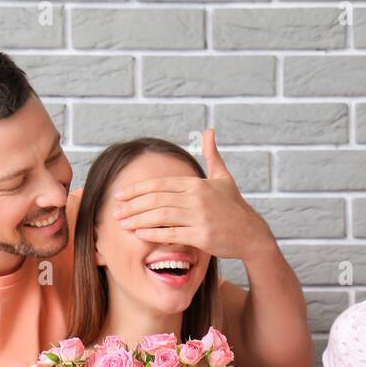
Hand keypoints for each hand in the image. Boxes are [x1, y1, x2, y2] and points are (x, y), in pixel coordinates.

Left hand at [111, 129, 272, 260]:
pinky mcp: (202, 236)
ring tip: (121, 223)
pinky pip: (172, 234)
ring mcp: (200, 217)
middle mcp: (197, 198)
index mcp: (197, 183)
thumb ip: (212, 155)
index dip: (137, 189)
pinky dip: (153, 234)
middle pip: (156, 199)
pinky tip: (139, 234)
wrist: (251, 233)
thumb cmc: (234, 206)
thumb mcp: (223, 177)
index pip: (159, 184)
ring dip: (138, 219)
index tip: (120, 194)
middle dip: (132, 205)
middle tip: (114, 211)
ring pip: (160, 216)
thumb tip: (209, 130)